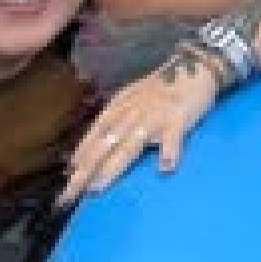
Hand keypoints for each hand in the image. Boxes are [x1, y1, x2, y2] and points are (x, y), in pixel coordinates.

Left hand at [59, 65, 218, 206]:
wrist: (195, 65)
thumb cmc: (161, 89)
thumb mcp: (131, 100)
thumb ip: (113, 122)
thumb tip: (89, 152)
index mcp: (119, 108)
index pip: (94, 136)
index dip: (79, 159)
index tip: (65, 181)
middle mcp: (131, 114)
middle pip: (104, 146)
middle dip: (84, 172)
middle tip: (67, 196)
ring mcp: (154, 117)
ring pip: (130, 145)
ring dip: (112, 166)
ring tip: (97, 187)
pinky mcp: (178, 119)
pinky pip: (173, 138)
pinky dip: (169, 152)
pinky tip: (165, 168)